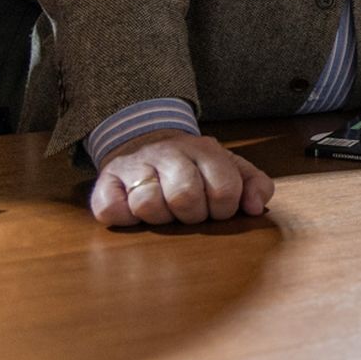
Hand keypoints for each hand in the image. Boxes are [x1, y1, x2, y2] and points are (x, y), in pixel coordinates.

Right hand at [92, 129, 274, 226]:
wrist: (145, 141)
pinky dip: (124, 218)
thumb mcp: (230, 168)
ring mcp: (134, 165)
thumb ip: (254, 185)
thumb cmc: (193, 166)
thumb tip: (255, 207)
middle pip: (186, 197)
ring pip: (148, 205)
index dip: (224, 209)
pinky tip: (134, 210)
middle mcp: (168, 153)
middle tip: (189, 212)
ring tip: (163, 208)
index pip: (225, 189)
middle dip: (192, 215)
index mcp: (205, 150)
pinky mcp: (105, 181)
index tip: (217, 209)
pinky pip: (111, 210)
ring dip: (159, 218)